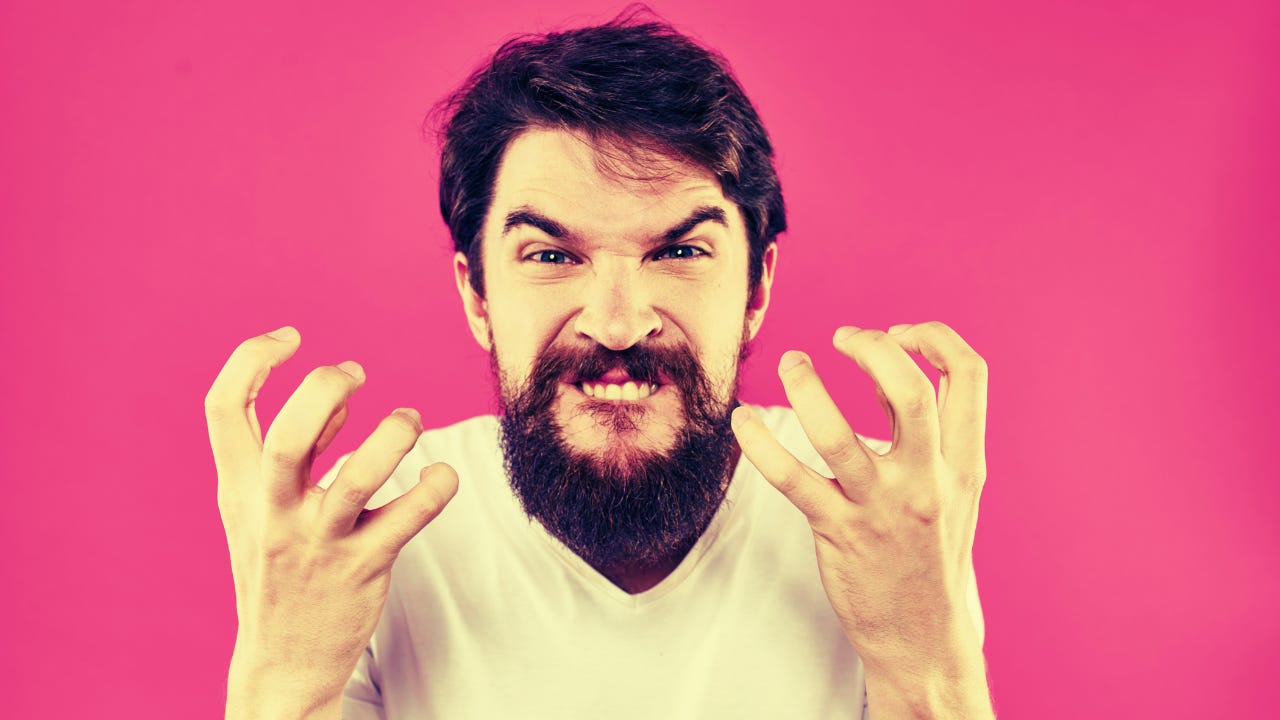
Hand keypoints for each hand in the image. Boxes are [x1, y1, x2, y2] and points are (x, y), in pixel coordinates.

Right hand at [204, 327, 457, 717]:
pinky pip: (408, 518)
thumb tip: (340, 398)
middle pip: (287, 436)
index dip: (251, 358)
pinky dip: (435, 488)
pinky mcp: (363, 566)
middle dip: (325, 390)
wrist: (282, 662)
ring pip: (357, 477)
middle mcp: (272, 510)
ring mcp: (318, 541)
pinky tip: (441, 476)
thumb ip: (296, 450)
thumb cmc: (279, 566)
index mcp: (239, 486)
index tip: (290, 337)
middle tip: (356, 374)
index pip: (222, 406)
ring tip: (409, 421)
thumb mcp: (261, 508)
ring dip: (393, 436)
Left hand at [731, 321, 987, 672]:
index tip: (897, 333)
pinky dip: (759, 443)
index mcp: (965, 464)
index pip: (969, 375)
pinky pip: (790, 478)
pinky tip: (743, 421)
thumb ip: (922, 430)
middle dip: (872, 347)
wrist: (924, 638)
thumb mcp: (952, 490)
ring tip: (790, 363)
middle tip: (842, 336)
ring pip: (837, 433)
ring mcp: (882, 508)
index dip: (933, 337)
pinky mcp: (839, 532)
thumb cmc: (931, 553)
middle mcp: (929, 481)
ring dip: (806, 386)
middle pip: (909, 389)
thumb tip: (879, 364)